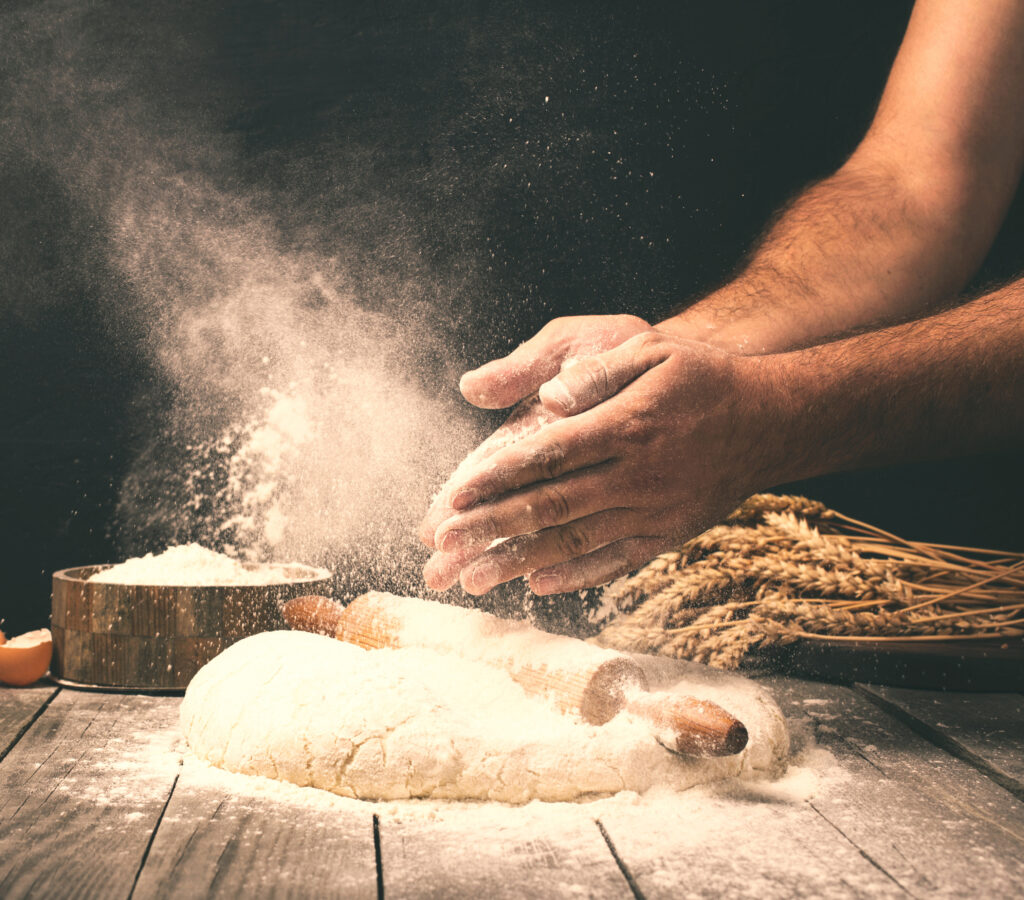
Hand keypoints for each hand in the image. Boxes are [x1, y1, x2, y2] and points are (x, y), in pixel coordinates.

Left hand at [422, 330, 781, 594]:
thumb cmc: (703, 378)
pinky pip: (615, 562)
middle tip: (444, 548)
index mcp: (625, 426)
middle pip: (550, 506)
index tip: (455, 496)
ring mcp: (652, 511)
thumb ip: (597, 375)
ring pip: (575, 542)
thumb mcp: (653, 351)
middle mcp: (635, 475)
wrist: (769, 421)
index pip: (547, 455)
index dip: (497, 478)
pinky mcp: (667, 534)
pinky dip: (575, 576)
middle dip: (491, 528)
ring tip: (474, 579)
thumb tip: (547, 398)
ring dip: (519, 562)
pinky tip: (538, 585)